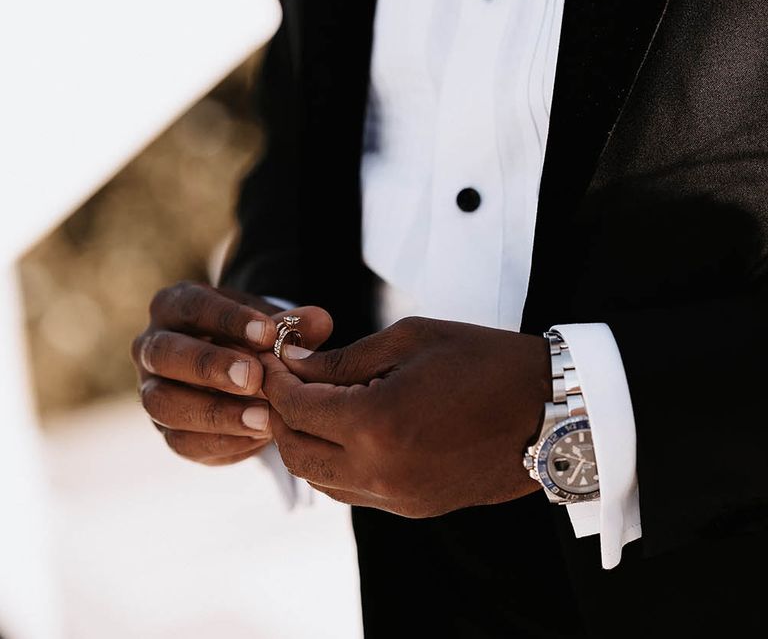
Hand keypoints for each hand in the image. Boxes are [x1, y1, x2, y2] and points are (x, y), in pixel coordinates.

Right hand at [130, 280, 332, 465]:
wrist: (242, 372)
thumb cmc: (254, 339)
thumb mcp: (273, 325)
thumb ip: (292, 324)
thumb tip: (320, 321)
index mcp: (174, 306)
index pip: (192, 306)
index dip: (228, 319)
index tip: (268, 333)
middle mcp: (152, 346)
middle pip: (165, 354)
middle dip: (210, 366)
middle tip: (255, 378)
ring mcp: (152, 390)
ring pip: (164, 403)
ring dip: (214, 412)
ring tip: (263, 417)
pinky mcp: (167, 430)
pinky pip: (182, 441)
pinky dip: (221, 440)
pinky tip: (258, 437)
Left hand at [260, 316, 550, 516]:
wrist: (550, 411)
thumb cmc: (485, 362)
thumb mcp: (411, 340)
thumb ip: (344, 359)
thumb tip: (295, 364)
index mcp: (377, 423)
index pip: (295, 407)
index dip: (274, 380)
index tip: (273, 358)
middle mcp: (380, 471)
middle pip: (295, 451)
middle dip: (279, 414)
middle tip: (286, 381)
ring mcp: (398, 497)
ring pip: (319, 479)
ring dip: (304, 442)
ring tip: (314, 404)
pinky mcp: (414, 507)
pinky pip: (351, 491)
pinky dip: (334, 463)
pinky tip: (347, 431)